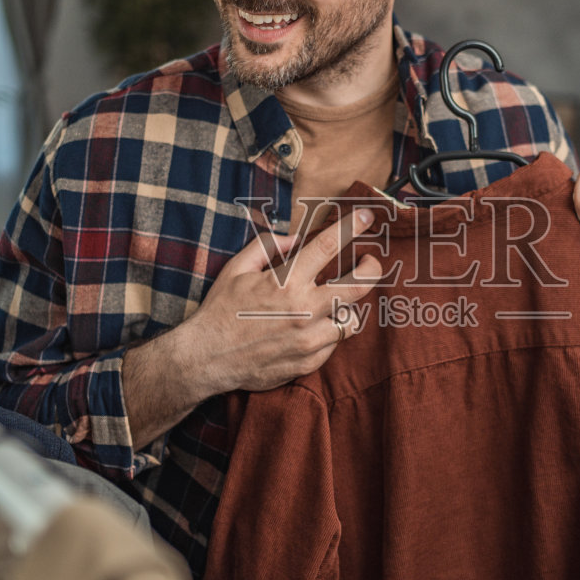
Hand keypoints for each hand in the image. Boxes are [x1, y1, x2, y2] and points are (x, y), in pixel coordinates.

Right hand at [181, 209, 383, 392]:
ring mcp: (309, 339)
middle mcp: (304, 309)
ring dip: (348, 307)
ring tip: (337, 303)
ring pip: (352, 320)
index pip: (329, 245)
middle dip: (372, 269)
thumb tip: (295, 238)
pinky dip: (329, 333)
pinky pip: (334, 344)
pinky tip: (315, 328)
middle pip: (359, 286)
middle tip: (371, 263)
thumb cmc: (220, 310)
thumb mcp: (236, 268)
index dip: (352, 226)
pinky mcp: (309, 362)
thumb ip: (267, 246)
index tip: (365, 217)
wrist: (207, 358)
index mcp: (286, 281)